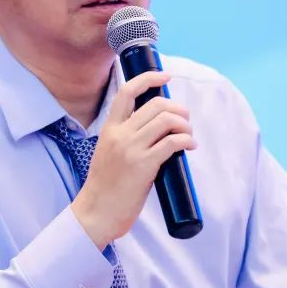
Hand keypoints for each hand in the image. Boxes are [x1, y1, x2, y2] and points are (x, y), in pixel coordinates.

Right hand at [71, 71, 196, 249]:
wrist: (96, 212)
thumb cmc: (105, 186)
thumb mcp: (108, 152)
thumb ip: (126, 138)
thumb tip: (155, 131)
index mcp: (109, 128)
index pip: (127, 91)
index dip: (149, 78)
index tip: (165, 76)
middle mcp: (120, 134)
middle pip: (155, 104)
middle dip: (177, 107)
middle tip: (185, 118)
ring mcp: (132, 149)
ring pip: (166, 120)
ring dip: (184, 123)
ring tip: (189, 134)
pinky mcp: (144, 165)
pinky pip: (172, 142)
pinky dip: (186, 140)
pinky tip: (190, 145)